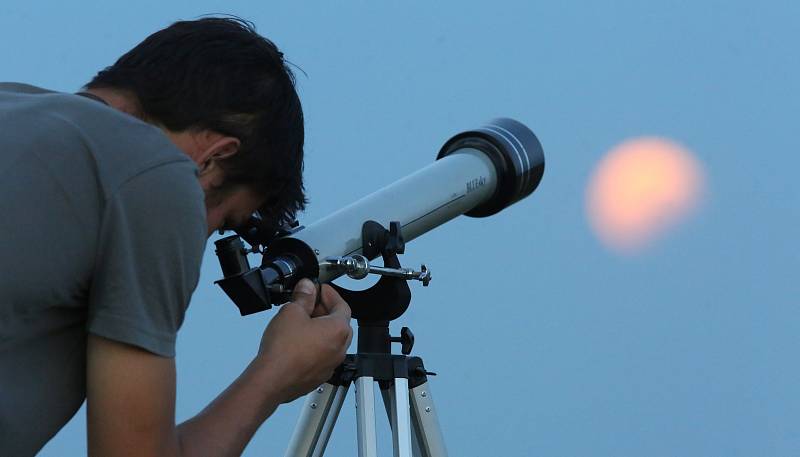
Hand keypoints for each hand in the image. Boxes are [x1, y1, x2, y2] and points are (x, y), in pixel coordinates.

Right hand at [257, 278, 351, 401]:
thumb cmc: (283, 350)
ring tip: (300, 322)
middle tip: (308, 304)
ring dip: (319, 329)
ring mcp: (330, 365)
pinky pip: (321, 356)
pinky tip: (297, 342)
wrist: (271, 379)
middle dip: (324, 311)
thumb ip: (303, 297)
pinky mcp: (318, 376)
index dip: (329, 294)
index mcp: (338, 330)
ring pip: (330, 341)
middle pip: (338, 323)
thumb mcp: (291, 312)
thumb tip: (307, 288)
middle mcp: (340, 349)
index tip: (318, 289)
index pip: (342, 305)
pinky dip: (314, 346)